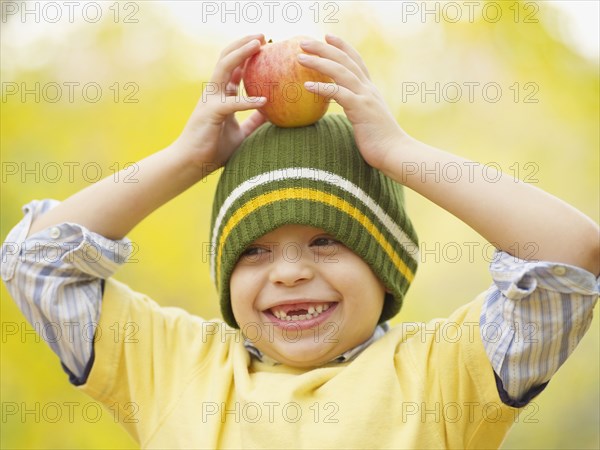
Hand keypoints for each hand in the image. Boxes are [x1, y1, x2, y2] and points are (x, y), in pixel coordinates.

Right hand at [175, 34, 267, 172]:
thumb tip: (270, 113)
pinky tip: (264, 100)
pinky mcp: (210, 113)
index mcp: (221, 94)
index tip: (265, 44)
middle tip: (263, 35)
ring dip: (241, 54)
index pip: (234, 67)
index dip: (247, 53)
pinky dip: (247, 101)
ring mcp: (210, 100)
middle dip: (244, 43)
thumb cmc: (214, 149)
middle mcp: (214, 92)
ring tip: (258, 45)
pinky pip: (231, 103)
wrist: (192, 163)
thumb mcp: (240, 133)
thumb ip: (252, 121)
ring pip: (224, 68)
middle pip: (227, 58)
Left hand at [297, 35, 405, 170]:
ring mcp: (365, 97)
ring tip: (300, 57)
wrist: (396, 152)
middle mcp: (368, 89)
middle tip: (304, 42)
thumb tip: (347, 107)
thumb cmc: (380, 141)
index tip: (327, 36)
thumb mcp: (368, 119)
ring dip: (319, 62)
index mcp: (370, 90)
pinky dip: (322, 88)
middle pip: (345, 61)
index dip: (342, 47)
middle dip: (324, 48)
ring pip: (340, 72)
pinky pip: (338, 94)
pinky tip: (307, 86)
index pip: (356, 61)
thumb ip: (358, 108)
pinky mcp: (360, 110)